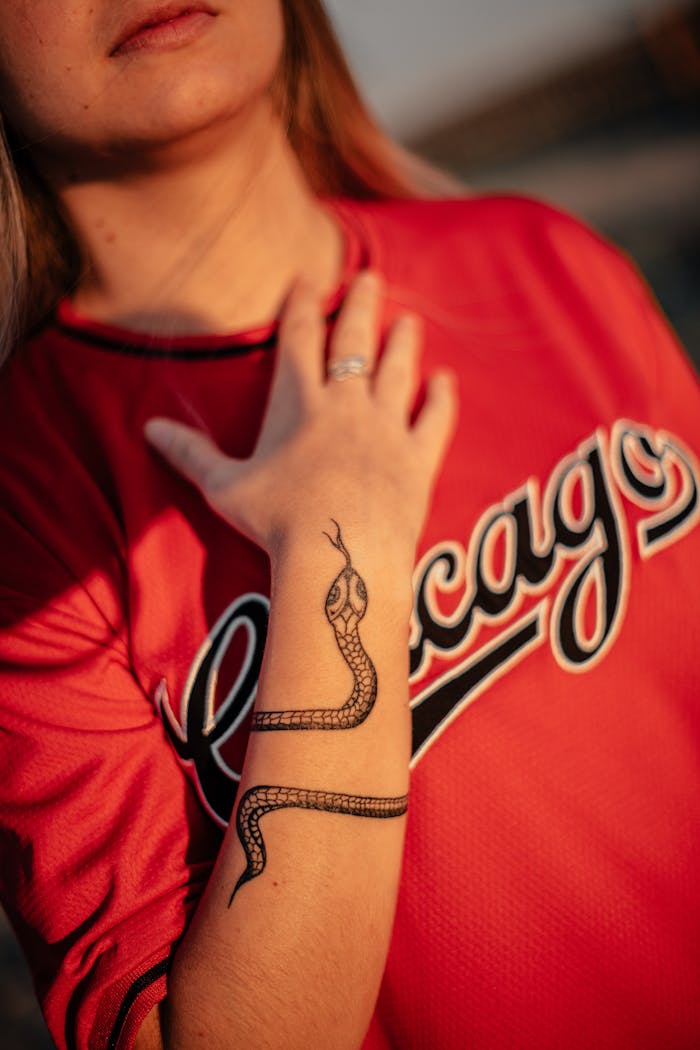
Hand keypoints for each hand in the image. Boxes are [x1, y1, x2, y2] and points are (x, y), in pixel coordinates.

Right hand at [144, 271, 457, 559]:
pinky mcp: (417, 458)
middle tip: (371, 277)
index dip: (302, 304)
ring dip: (403, 344)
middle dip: (360, 306)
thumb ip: (190, 453)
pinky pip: (434, 419)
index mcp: (297, 402)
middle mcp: (345, 403)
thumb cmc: (277, 521)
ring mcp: (386, 427)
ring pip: (398, 372)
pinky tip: (445, 381)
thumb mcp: (224, 487)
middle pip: (355, 341)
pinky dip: (441, 398)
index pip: (299, 337)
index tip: (308, 278)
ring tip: (409, 322)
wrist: (339, 554)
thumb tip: (150, 429)